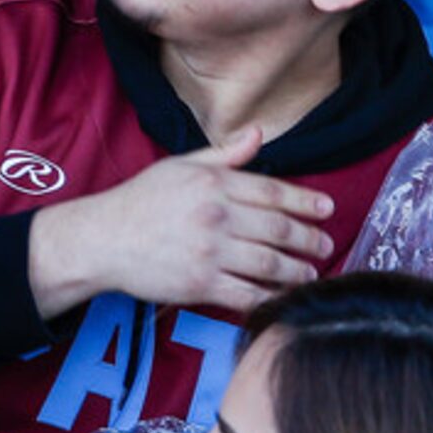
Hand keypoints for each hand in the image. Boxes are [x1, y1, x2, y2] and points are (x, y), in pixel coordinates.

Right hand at [28, 127, 335, 318]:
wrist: (104, 238)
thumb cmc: (142, 199)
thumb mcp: (181, 165)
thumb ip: (224, 154)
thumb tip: (259, 133)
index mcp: (213, 184)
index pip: (272, 191)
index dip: (304, 201)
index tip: (327, 209)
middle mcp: (215, 216)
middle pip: (278, 229)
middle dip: (309, 239)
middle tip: (326, 245)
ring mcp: (209, 252)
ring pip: (269, 264)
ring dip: (297, 271)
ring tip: (312, 273)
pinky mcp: (200, 285)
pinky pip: (247, 295)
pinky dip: (271, 299)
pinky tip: (285, 298)